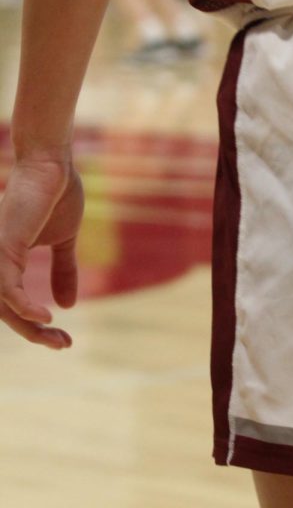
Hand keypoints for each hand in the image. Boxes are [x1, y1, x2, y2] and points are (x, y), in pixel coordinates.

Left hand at [0, 156, 83, 346]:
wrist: (52, 165)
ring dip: (30, 329)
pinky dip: (24, 307)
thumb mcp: (64, 240)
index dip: (37, 328)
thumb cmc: (56, 194)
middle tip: (63, 344)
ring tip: (57, 337)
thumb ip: (63, 270)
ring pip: (5, 308)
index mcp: (8, 263)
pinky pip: (7, 290)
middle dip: (35, 335)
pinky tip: (44, 317)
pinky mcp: (3, 248)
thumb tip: (68, 305)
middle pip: (7, 314)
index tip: (64, 340)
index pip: (15, 306)